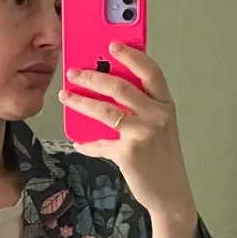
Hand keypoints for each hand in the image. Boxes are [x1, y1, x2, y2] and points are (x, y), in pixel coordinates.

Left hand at [59, 44, 202, 237]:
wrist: (170, 193)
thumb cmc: (161, 158)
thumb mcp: (157, 127)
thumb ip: (139, 108)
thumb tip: (104, 94)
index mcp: (165, 104)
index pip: (150, 71)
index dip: (131, 54)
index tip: (112, 43)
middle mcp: (158, 115)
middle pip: (120, 86)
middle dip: (93, 76)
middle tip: (73, 72)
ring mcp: (144, 133)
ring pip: (105, 110)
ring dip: (81, 102)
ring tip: (66, 96)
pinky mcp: (129, 153)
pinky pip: (100, 143)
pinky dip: (86, 143)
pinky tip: (78, 142)